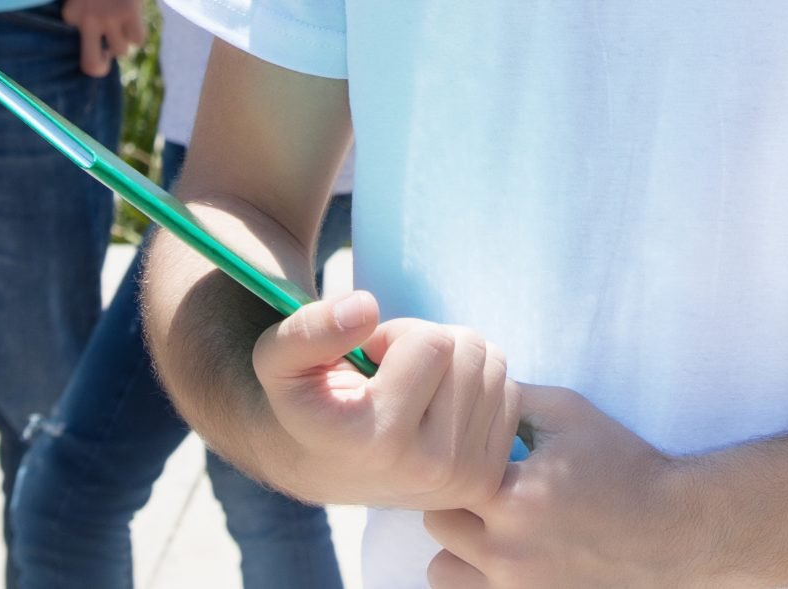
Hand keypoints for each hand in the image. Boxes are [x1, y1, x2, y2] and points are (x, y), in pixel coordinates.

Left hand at [59, 0, 146, 77]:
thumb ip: (85, 8)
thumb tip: (97, 34)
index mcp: (70, 12)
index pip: (77, 41)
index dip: (91, 33)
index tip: (98, 19)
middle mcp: (86, 19)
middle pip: (91, 65)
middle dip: (101, 67)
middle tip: (107, 56)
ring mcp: (108, 17)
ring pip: (121, 51)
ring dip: (125, 38)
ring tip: (125, 17)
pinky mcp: (129, 12)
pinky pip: (138, 39)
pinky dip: (139, 29)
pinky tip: (136, 10)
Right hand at [248, 290, 519, 513]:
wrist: (322, 465)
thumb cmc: (305, 401)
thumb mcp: (277, 358)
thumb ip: (309, 329)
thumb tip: (365, 308)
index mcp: (380, 440)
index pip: (430, 342)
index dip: (396, 334)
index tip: (369, 362)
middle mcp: (429, 468)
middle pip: (469, 350)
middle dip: (429, 343)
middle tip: (393, 374)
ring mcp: (465, 479)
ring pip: (493, 365)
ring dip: (454, 363)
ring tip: (414, 389)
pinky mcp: (489, 479)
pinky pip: (510, 392)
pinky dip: (477, 386)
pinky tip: (439, 406)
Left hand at [422, 385, 708, 587]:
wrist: (673, 528)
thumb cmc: (622, 464)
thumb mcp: (567, 413)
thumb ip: (508, 399)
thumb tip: (461, 389)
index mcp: (514, 499)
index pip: (440, 473)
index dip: (452, 457)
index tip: (472, 451)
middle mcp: (509, 553)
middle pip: (436, 522)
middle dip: (453, 498)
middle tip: (484, 485)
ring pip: (443, 571)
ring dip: (458, 547)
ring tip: (490, 526)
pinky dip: (477, 577)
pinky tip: (505, 551)